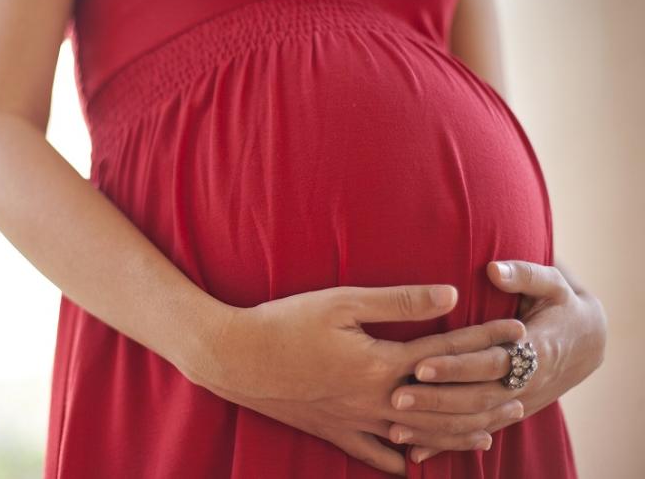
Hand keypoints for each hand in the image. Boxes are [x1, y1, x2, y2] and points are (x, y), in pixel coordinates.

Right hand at [192, 284, 525, 475]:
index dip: (486, 341)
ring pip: (420, 434)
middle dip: (488, 396)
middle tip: (522, 390)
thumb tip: (449, 295)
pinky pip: (374, 453)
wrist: (235, 358)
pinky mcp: (332, 430)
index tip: (517, 333)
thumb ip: (398, 301)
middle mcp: (377, 399)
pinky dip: (400, 459)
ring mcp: (355, 421)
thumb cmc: (285, 322)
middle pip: (446, 403)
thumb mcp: (341, 302)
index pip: (448, 351)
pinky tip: (414, 462)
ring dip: (459, 432)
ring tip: (490, 432)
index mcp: (382, 363)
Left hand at [388, 260, 606, 463]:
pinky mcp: (508, 414)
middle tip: (396, 398)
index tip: (420, 364)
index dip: (456, 365)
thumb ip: (524, 275)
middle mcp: (526, 383)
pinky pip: (476, 433)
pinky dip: (447, 445)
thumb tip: (494, 269)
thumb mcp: (553, 284)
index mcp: (534, 349)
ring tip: (396, 428)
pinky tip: (416, 454)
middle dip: (436, 400)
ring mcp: (518, 403)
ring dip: (436, 429)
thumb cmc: (561, 305)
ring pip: (475, 423)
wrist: (587, 342)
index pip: (490, 361)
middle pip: (477, 398)